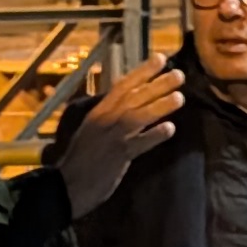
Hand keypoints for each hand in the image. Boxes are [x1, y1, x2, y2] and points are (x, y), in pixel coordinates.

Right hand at [51, 55, 185, 215]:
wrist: (66, 186)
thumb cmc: (79, 161)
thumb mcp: (90, 132)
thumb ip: (108, 118)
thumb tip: (129, 106)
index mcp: (98, 113)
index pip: (122, 86)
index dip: (142, 72)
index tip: (161, 59)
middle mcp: (105, 120)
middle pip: (133, 97)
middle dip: (157, 84)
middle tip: (179, 74)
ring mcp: (111, 138)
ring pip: (137, 116)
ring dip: (160, 106)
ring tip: (180, 97)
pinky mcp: (117, 157)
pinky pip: (139, 144)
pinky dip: (154, 136)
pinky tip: (170, 129)